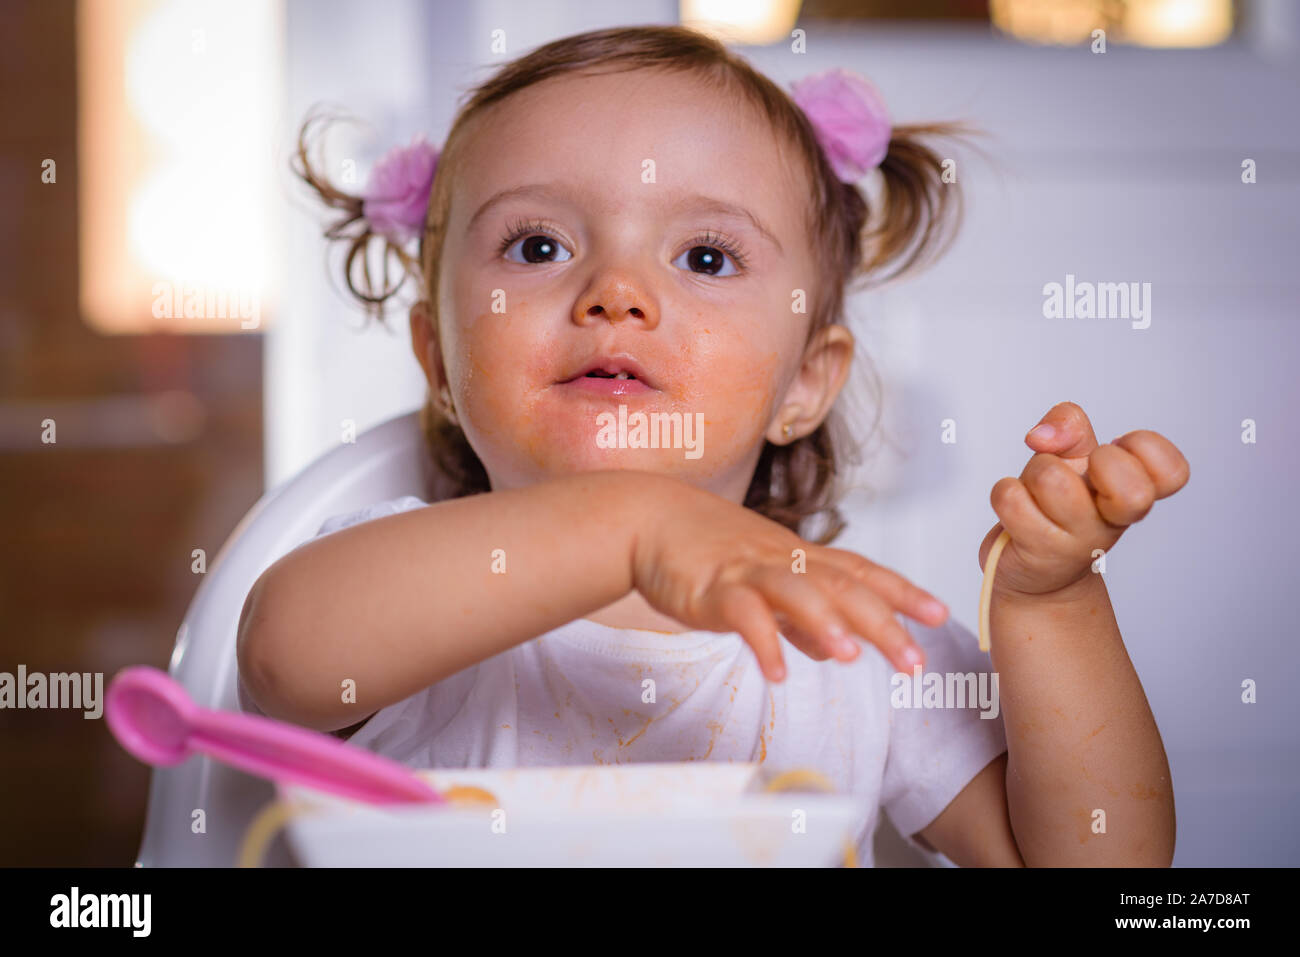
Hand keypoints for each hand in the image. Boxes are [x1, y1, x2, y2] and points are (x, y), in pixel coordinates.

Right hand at [630, 477, 948, 681]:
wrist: (647, 518)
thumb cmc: (705, 551)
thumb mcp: (761, 583)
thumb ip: (799, 617)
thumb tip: (834, 649)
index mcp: (799, 558)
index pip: (861, 571)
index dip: (901, 592)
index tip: (938, 613)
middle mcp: (782, 560)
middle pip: (841, 587)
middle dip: (882, 623)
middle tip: (914, 661)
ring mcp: (747, 572)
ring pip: (796, 593)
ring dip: (825, 624)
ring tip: (850, 658)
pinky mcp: (711, 588)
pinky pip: (742, 615)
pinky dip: (763, 642)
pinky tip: (779, 672)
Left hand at [978, 401, 1189, 598]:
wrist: (1033, 567)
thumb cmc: (1058, 504)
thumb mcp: (1072, 456)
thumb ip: (1071, 426)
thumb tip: (1045, 435)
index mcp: (1133, 492)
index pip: (1173, 471)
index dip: (1143, 446)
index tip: (1112, 449)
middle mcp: (1113, 521)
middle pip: (1133, 491)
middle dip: (1096, 461)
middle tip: (1079, 474)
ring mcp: (1078, 542)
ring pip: (1053, 478)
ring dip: (1034, 473)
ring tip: (1037, 491)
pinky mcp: (1037, 552)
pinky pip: (1010, 497)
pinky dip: (1005, 493)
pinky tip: (1017, 509)